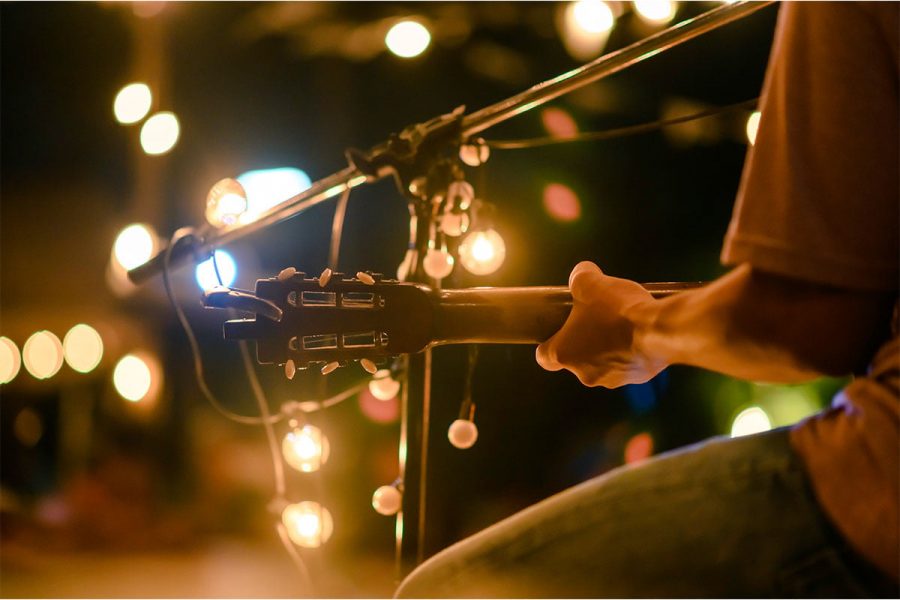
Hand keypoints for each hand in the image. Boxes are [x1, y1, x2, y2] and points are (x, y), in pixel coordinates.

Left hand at [535, 261, 665, 387]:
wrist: (659, 329)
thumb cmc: (617, 310)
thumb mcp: (589, 282)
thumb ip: (579, 277)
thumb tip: (582, 273)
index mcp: (564, 354)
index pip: (544, 357)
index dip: (548, 343)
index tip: (557, 332)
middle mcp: (585, 373)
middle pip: (577, 358)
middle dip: (584, 339)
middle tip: (595, 318)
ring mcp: (613, 379)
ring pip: (603, 362)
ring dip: (608, 345)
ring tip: (620, 322)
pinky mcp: (637, 378)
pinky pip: (628, 363)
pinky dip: (630, 350)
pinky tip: (639, 331)